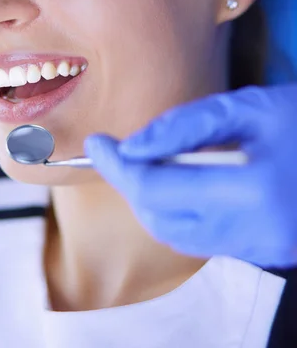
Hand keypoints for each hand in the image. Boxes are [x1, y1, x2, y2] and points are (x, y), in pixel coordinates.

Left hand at [84, 84, 296, 267]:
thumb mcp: (247, 107)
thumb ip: (185, 126)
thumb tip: (131, 147)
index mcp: (253, 192)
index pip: (157, 189)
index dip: (118, 166)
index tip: (97, 143)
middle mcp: (255, 233)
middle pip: (160, 218)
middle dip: (129, 184)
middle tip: (118, 150)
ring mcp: (261, 249)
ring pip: (175, 235)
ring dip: (150, 200)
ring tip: (147, 163)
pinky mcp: (264, 253)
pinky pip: (200, 240)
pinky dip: (177, 212)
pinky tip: (180, 182)